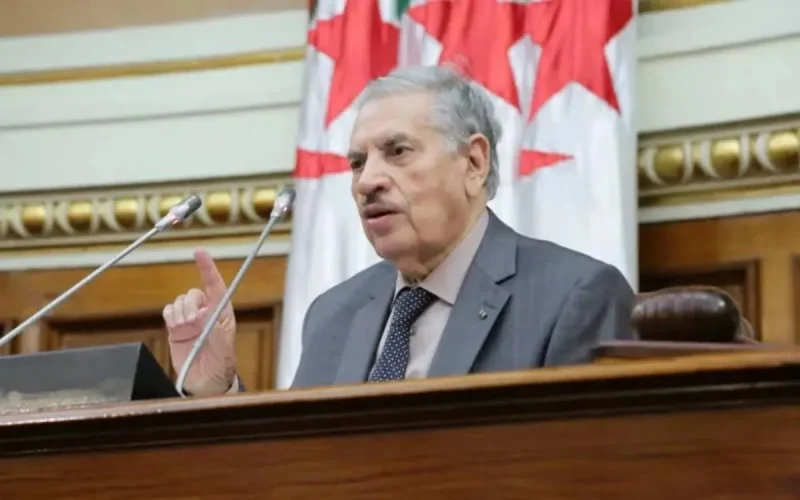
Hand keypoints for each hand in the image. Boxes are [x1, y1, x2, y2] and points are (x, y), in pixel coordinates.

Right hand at [163, 249, 236, 395]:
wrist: (206, 382)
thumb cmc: (221, 363)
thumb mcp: (223, 346)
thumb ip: (213, 328)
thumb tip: (202, 312)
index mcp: (221, 312)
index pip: (215, 285)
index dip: (207, 268)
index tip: (200, 252)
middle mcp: (205, 312)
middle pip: (192, 293)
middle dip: (190, 305)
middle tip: (192, 323)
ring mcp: (189, 319)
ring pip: (179, 302)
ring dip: (179, 313)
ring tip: (185, 329)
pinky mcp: (175, 327)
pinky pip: (168, 312)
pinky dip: (170, 316)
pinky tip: (175, 327)